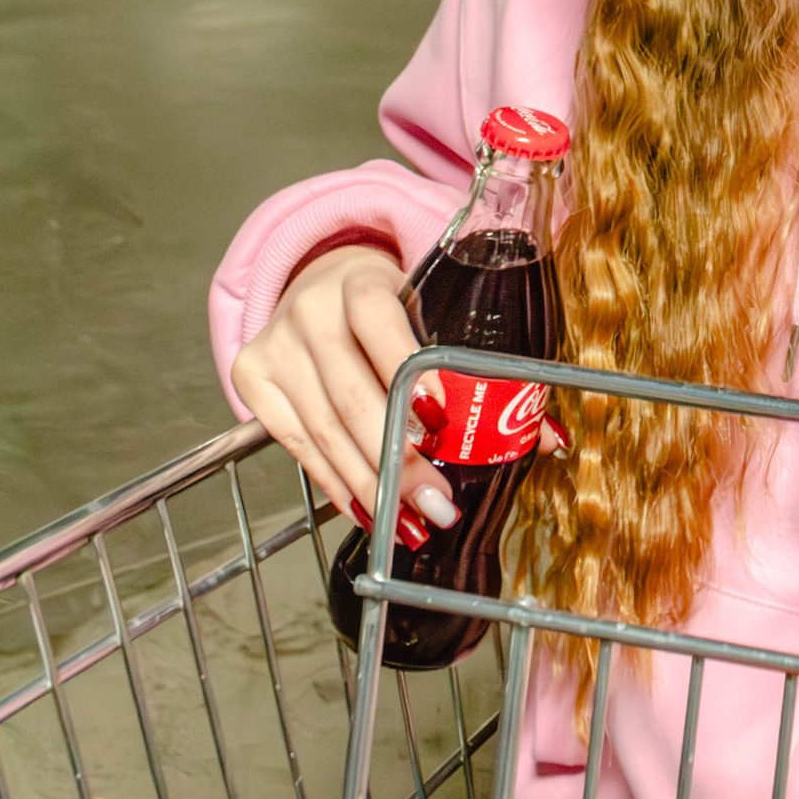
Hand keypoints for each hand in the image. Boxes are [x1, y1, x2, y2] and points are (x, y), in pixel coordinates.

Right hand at [232, 244, 458, 547]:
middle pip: (351, 394)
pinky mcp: (253, 378)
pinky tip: (368, 510)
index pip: (377, 319)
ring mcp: (276, 346)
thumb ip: (481, 362)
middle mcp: (310, 310)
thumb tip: (545, 438)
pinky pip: (297, 444)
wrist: (318, 278)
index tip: (440, 421)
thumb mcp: (431, 307)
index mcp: (360, 279)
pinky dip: (334, 481)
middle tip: (436, 500)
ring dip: (368, 484)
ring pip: (323, 429)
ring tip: (410, 520)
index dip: (406, 371)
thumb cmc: (391, 301)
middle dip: (395, 456)